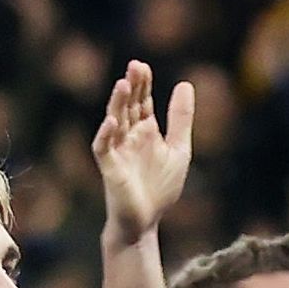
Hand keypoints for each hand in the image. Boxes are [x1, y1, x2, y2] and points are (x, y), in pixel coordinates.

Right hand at [92, 59, 193, 246]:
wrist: (147, 221)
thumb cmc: (160, 188)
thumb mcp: (179, 149)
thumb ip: (181, 118)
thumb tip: (185, 83)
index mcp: (145, 131)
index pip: (142, 102)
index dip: (142, 85)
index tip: (143, 66)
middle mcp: (129, 137)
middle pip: (128, 106)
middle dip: (131, 87)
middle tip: (135, 66)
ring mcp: (118, 151)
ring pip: (114, 122)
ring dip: (117, 103)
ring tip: (123, 84)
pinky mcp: (110, 168)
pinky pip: (103, 148)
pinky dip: (106, 135)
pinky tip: (112, 122)